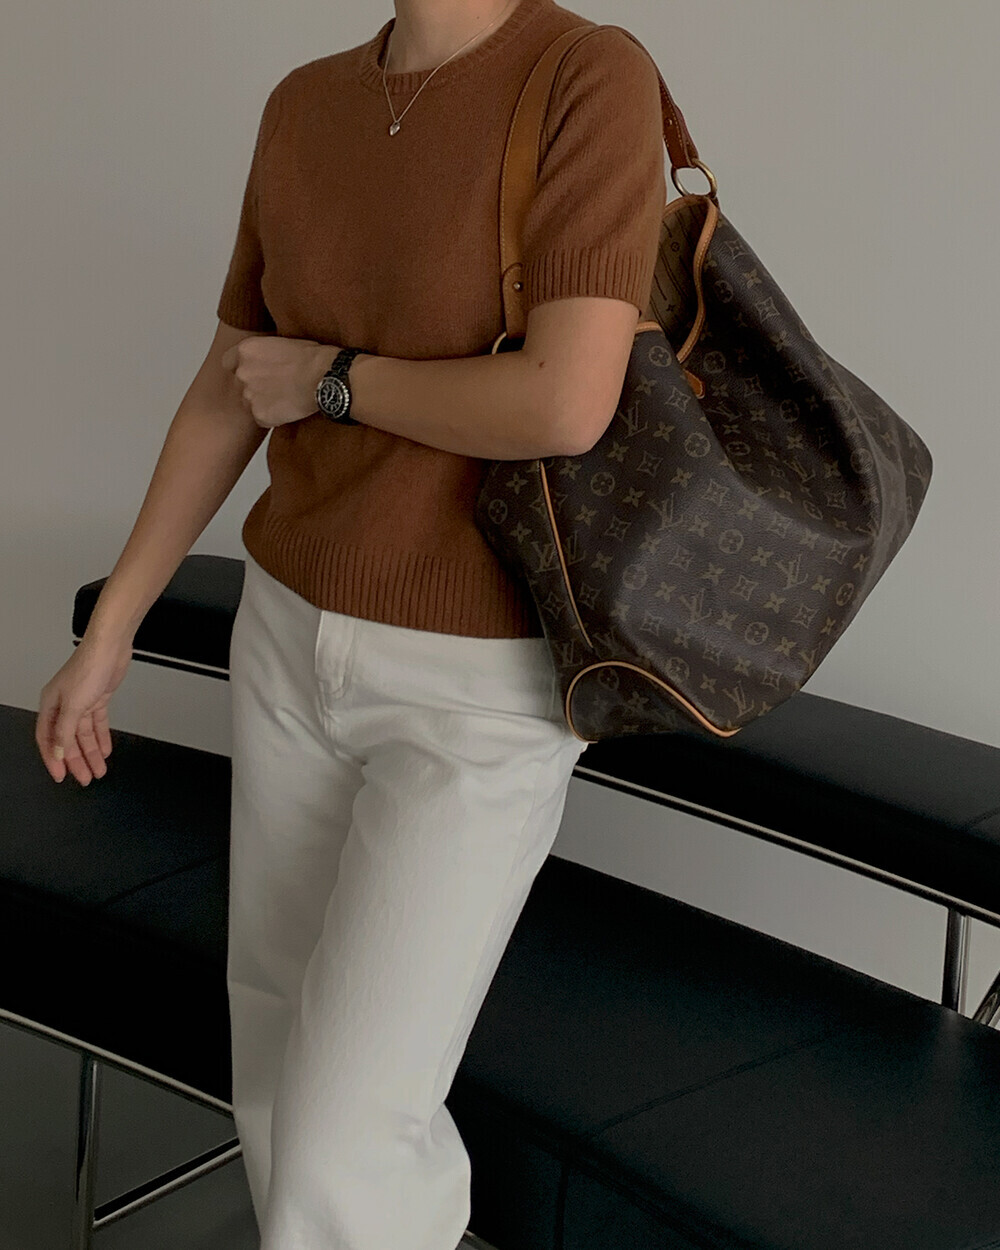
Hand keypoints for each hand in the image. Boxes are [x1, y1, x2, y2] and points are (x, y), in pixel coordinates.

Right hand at [36, 634, 134, 785]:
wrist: (111, 648)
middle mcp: (64, 705)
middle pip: (68, 740)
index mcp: (50, 705)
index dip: (54, 760)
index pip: (48, 740)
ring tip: (98, 770)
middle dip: (76, 761)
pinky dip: (101, 738)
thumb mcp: (74, 705)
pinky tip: (105, 750)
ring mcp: (81, 701)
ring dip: (91, 753)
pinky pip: (97, 724)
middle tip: (84, 778)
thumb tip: (57, 753)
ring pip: (84, 735)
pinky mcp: (98, 698)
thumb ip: (65, 732)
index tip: (61, 776)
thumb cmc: (89, 666)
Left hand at [220, 335, 339, 429]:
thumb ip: (263, 353)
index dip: (241, 368)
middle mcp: (242, 373)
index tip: (254, 371)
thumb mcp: (281, 342)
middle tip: (276, 386)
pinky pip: (261, 419)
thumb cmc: (312, 357)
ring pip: (249, 404)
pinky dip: (273, 417)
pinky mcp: (260, 415)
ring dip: (263, 403)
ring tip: (285, 398)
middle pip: (240, 385)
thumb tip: (262, 360)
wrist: (326, 377)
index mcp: (245, 350)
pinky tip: (289, 409)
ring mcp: (249, 396)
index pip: (228, 362)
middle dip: (254, 387)